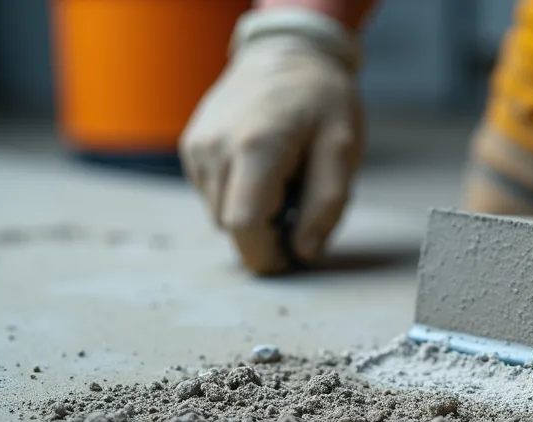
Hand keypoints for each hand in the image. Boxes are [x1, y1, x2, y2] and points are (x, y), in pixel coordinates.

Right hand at [180, 9, 362, 273]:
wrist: (284, 52)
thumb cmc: (320, 101)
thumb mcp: (342, 149)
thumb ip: (327, 205)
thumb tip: (304, 253)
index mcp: (256, 148)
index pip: (244, 226)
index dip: (267, 255)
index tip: (290, 258)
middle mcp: (216, 148)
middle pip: (230, 225)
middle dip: (264, 232)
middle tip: (297, 205)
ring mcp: (197, 146)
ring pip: (217, 213)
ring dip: (250, 212)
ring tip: (280, 179)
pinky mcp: (190, 146)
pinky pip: (210, 193)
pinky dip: (235, 193)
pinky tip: (259, 167)